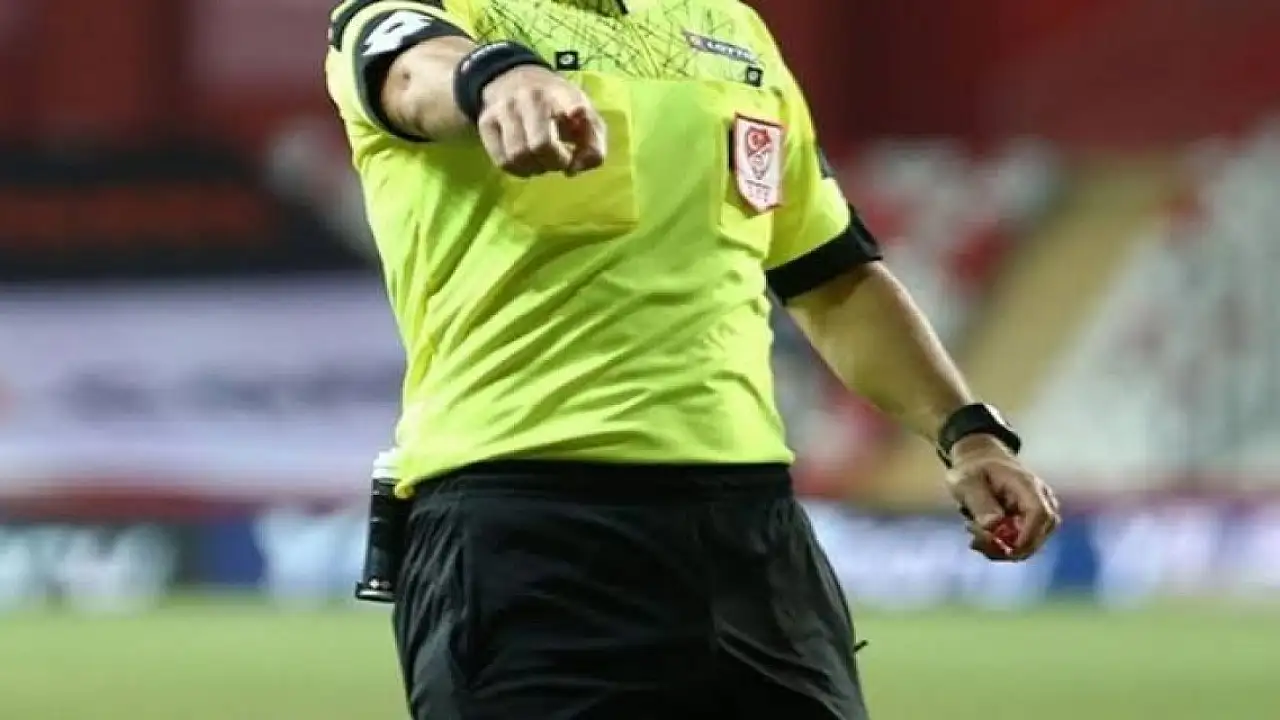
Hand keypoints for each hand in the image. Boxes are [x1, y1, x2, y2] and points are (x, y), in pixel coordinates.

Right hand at [478, 66, 606, 177]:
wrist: (511, 79)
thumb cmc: (556, 106)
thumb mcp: (582, 115)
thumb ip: (593, 143)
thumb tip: (577, 167)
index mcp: (560, 93)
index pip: (569, 99)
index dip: (575, 108)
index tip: (577, 113)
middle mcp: (530, 97)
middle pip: (541, 144)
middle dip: (554, 163)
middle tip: (560, 162)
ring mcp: (504, 108)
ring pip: (518, 155)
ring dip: (535, 169)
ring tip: (542, 163)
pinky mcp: (486, 122)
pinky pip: (502, 160)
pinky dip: (517, 170)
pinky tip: (526, 164)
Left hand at [945, 434, 1060, 561]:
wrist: (979, 460)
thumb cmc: (973, 469)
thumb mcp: (966, 482)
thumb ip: (979, 502)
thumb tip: (992, 525)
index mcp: (1026, 484)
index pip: (1039, 513)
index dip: (1027, 536)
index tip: (1006, 550)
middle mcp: (1040, 498)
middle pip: (1039, 533)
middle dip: (1009, 548)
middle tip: (976, 542)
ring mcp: (1039, 510)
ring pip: (1031, 542)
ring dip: (1003, 549)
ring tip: (975, 537)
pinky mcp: (1031, 521)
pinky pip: (1023, 542)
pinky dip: (1003, 546)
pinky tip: (982, 538)